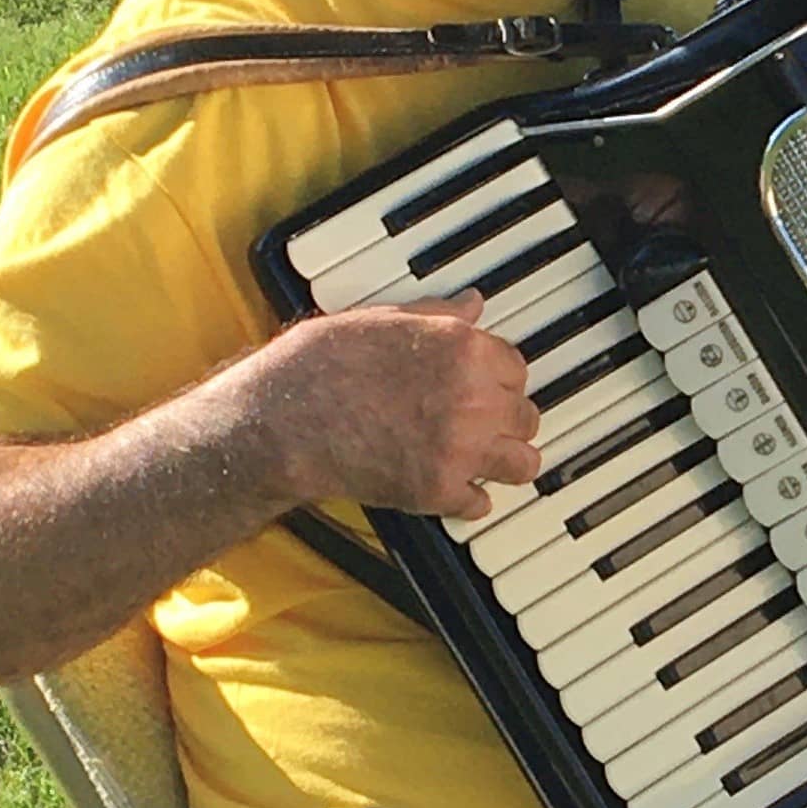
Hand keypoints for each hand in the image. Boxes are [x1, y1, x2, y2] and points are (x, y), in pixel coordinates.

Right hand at [257, 293, 541, 519]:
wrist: (281, 420)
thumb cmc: (319, 365)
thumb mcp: (381, 320)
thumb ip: (437, 316)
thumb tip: (472, 304)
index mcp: (463, 349)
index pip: (517, 368)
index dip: (499, 378)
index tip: (487, 386)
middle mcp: (474, 397)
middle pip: (525, 416)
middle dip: (507, 419)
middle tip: (485, 424)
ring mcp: (460, 447)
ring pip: (522, 463)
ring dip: (506, 461)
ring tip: (488, 459)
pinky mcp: (438, 490)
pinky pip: (480, 503)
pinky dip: (469, 500)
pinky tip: (456, 490)